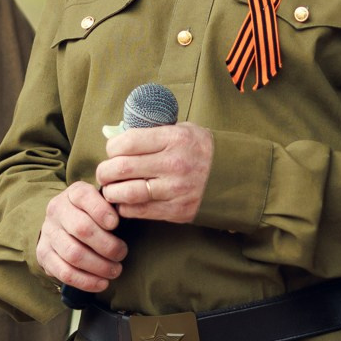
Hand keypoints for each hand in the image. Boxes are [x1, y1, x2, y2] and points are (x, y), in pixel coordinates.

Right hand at [35, 181, 127, 293]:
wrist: (62, 226)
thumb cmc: (91, 215)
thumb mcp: (101, 203)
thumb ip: (113, 207)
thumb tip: (129, 214)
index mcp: (72, 194)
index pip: (83, 196)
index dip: (101, 210)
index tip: (116, 224)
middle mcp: (57, 211)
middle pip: (81, 228)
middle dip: (107, 245)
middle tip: (122, 254)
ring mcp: (48, 233)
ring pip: (74, 253)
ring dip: (99, 266)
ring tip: (115, 270)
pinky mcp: (43, 254)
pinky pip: (64, 272)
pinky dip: (86, 281)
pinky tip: (101, 283)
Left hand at [96, 124, 213, 224]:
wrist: (236, 176)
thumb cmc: (202, 149)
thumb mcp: (183, 129)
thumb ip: (154, 132)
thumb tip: (117, 136)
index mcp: (174, 138)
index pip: (127, 142)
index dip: (112, 147)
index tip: (112, 151)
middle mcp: (174, 164)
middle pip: (122, 168)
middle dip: (105, 171)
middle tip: (104, 173)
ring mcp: (175, 189)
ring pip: (127, 193)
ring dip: (112, 192)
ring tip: (111, 189)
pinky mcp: (177, 211)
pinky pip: (139, 211)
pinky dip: (125, 207)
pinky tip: (125, 202)